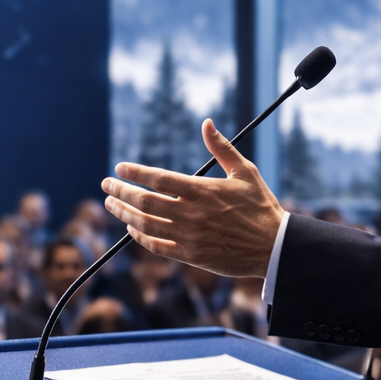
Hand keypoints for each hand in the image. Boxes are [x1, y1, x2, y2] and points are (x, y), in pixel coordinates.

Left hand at [101, 120, 283, 277]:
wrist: (274, 247)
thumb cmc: (261, 207)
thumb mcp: (245, 172)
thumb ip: (222, 148)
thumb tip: (207, 123)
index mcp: (204, 191)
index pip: (160, 179)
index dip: (136, 172)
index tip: (120, 167)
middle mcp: (193, 214)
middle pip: (146, 202)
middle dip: (121, 192)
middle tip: (106, 184)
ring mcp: (190, 237)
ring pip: (146, 224)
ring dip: (124, 214)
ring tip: (110, 205)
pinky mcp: (191, 256)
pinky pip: (158, 247)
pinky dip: (141, 237)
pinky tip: (132, 228)